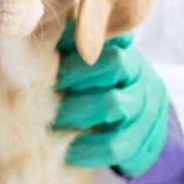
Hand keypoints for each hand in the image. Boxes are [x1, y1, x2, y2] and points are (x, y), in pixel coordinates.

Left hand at [53, 22, 169, 176]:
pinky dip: (89, 148)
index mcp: (126, 51)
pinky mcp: (146, 141)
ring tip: (56, 119)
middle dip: (78, 74)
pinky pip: (118, 144)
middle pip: (115, 62)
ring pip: (114, 104)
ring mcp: (148, 108)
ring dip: (79, 112)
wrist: (136, 133)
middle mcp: (141, 75)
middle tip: (52, 86)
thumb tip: (35, 41)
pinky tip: (70, 150)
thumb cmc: (98, 93)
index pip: (112, 32)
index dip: (82, 38)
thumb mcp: (88, 68)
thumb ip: (68, 52)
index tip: (55, 49)